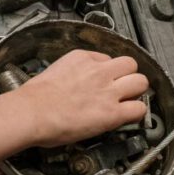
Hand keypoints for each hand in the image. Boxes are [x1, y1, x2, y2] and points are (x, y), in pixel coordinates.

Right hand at [0, 49, 148, 174]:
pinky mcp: (112, 112)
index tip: (104, 80)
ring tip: (128, 100)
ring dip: (136, 91)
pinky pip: (139, 109)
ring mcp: (108, 91)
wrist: (32, 112)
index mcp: (82, 58)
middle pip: (130, 64)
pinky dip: (137, 113)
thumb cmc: (34, 98)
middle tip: (122, 87)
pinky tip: (128, 116)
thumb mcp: (54, 71)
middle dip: (128, 76)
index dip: (108, 71)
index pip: (107, 58)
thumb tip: (75, 83)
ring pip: (141, 82)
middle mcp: (99, 71)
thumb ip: (71, 72)